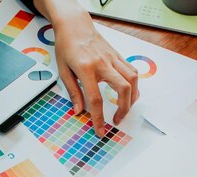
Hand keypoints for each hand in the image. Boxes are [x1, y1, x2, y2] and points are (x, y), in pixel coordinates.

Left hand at [53, 14, 138, 135]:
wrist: (75, 26)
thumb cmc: (66, 47)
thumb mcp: (63, 71)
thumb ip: (72, 92)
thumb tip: (78, 111)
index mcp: (86, 69)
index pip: (96, 98)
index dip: (99, 118)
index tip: (100, 131)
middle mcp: (103, 63)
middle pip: (123, 89)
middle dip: (123, 109)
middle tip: (116, 120)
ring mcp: (112, 58)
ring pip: (133, 79)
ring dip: (132, 98)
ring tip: (124, 109)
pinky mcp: (118, 55)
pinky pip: (132, 71)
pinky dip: (134, 85)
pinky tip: (129, 94)